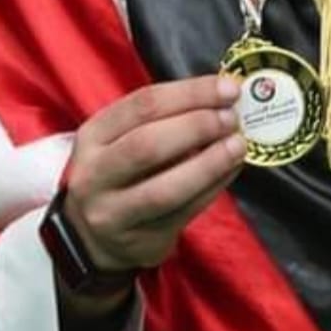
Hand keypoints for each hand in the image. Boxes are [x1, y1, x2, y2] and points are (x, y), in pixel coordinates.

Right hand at [62, 75, 244, 280]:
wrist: (92, 235)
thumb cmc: (121, 170)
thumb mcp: (123, 136)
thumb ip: (166, 116)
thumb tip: (223, 98)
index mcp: (94, 135)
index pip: (143, 105)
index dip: (191, 93)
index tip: (228, 88)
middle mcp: (95, 175)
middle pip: (148, 145)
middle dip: (197, 127)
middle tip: (232, 118)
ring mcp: (113, 214)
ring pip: (166, 190)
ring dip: (210, 164)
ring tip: (238, 146)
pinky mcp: (139, 242)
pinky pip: (184, 213)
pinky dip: (213, 188)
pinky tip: (231, 170)